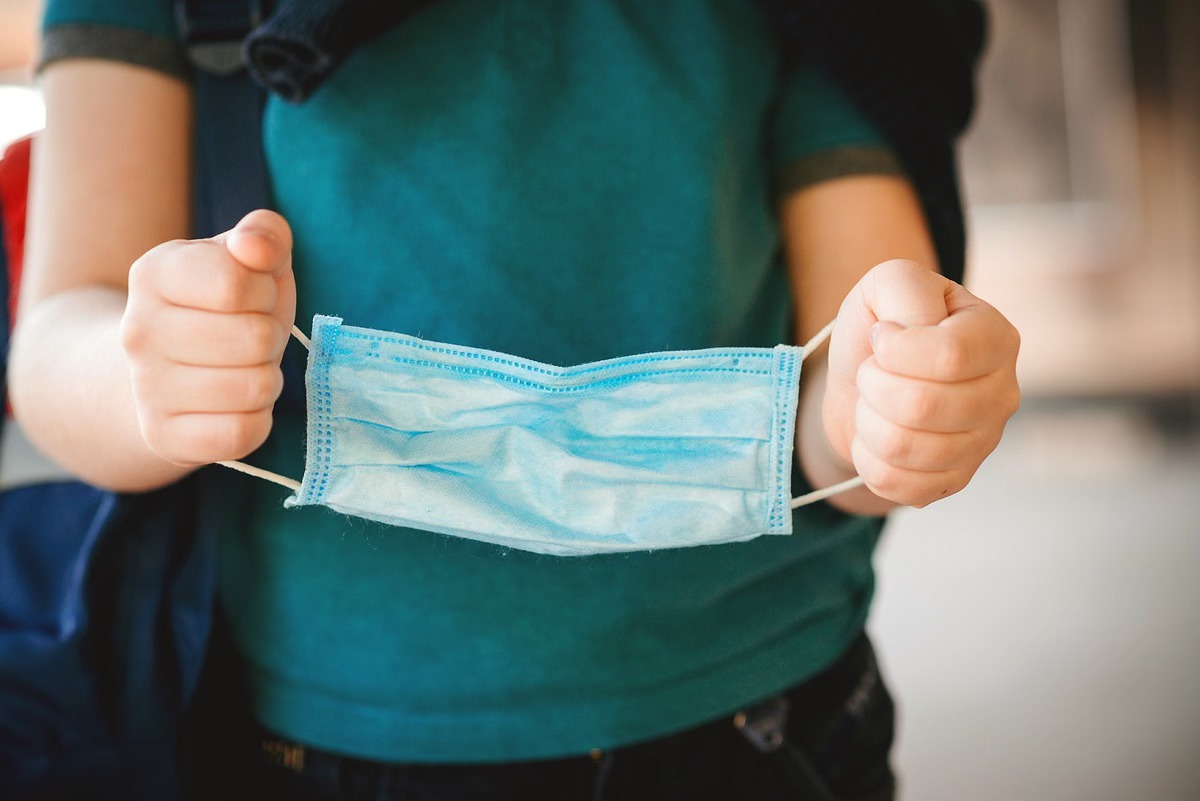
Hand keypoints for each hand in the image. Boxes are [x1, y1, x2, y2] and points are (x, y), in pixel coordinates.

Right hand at [121, 210, 295, 465]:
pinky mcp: (163, 436)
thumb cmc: (222, 306)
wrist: (164, 369)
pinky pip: (242, 434)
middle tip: (249, 338)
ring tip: (242, 368)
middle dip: (270, 338)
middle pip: (255, 339)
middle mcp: (137, 330)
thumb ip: (264, 235)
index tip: (252, 295)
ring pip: (255, 388)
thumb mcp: (247, 259)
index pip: (237, 283)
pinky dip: (256, 421)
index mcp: (154, 273)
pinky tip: (235, 405)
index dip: (264, 291)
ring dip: (267, 379)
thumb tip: (255, 247)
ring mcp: (146, 388)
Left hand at [824, 259, 1019, 506]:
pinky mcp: (956, 480)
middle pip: (922, 406)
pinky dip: (867, 458)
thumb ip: (905, 286)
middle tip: (871, 373)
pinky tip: (876, 437)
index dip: (896, 351)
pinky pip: (898, 484)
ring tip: (872, 403)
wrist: (862, 383)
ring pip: (904, 447)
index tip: (880, 338)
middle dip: (873, 385)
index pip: (950, 355)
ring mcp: (983, 442)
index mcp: (994, 336)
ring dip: (867, 421)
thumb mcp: (887, 284)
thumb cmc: (880, 330)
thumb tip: (918, 331)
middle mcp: (1002, 393)